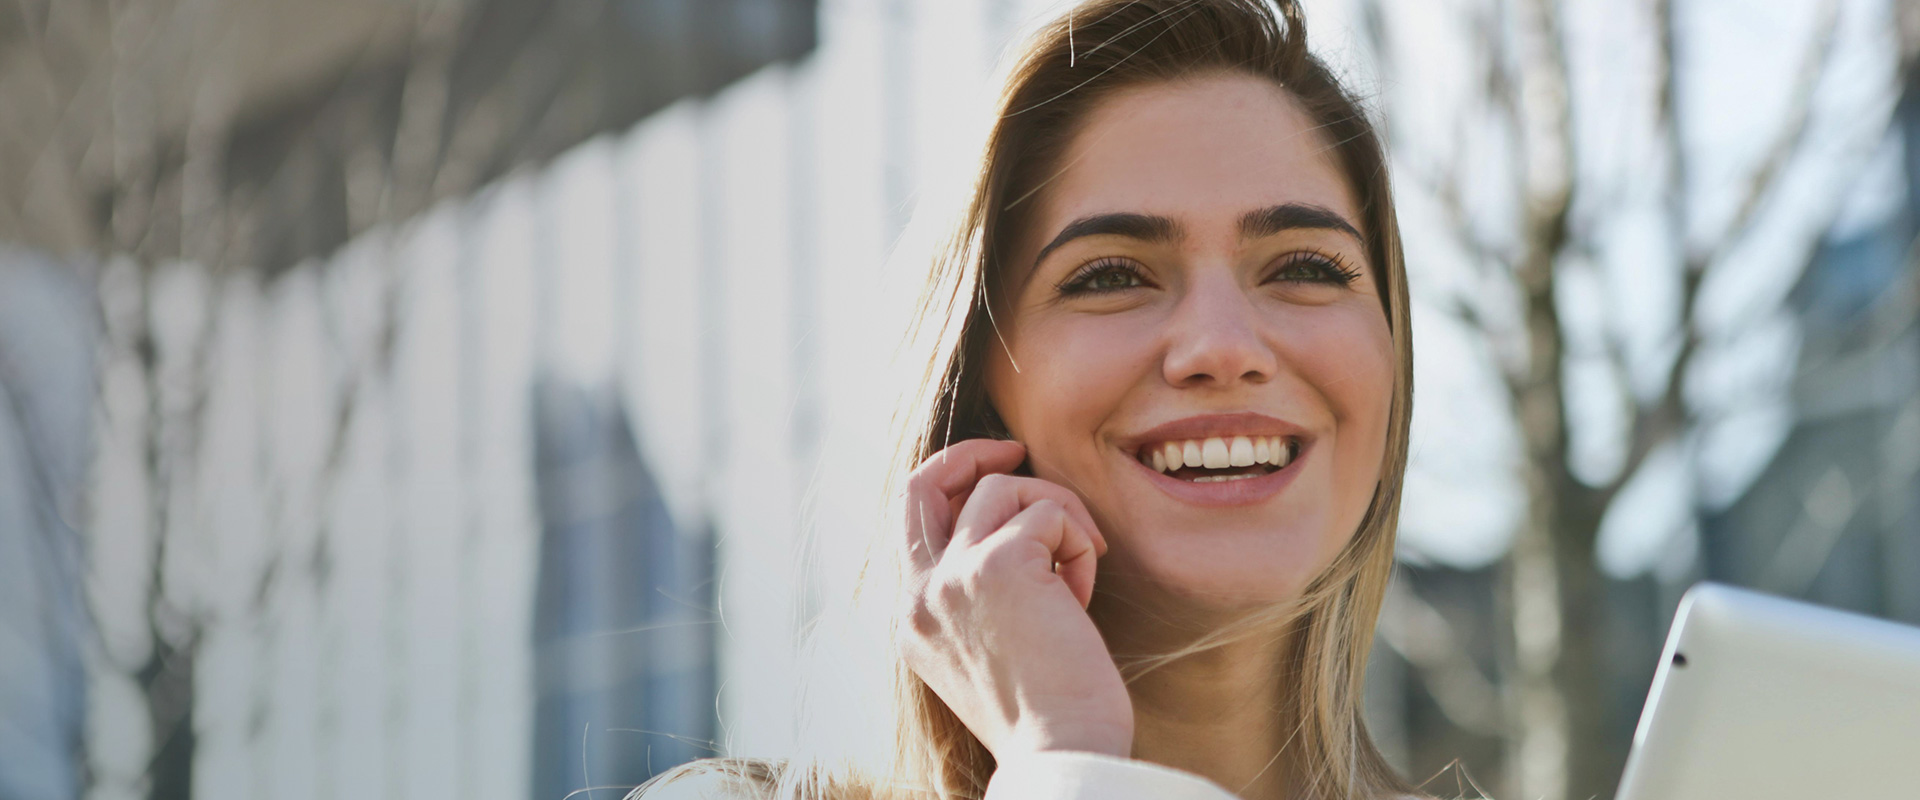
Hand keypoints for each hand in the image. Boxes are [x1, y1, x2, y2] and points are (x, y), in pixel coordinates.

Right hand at [895, 438, 1134, 760]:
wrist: (1062, 754)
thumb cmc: (1048, 714)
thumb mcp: (990, 650)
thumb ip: (979, 595)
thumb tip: (1014, 530)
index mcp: (913, 620)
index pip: (913, 522)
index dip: (955, 487)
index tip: (1000, 478)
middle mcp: (920, 595)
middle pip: (923, 482)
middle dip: (971, 453)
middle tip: (1017, 450)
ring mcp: (952, 577)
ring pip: (1004, 488)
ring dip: (1057, 515)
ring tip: (1080, 568)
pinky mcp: (999, 564)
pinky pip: (1050, 513)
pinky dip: (1078, 543)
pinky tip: (1083, 595)